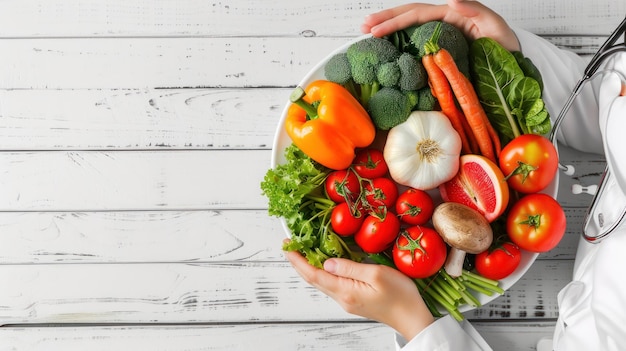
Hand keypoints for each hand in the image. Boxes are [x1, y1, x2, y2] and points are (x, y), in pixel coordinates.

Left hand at [284, 246, 434, 340]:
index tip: (287, 246)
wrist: (413, 318)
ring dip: (310, 267)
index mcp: (345, 291)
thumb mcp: (376, 274)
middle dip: (299, 262)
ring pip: (322, 282)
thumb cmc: (400, 296)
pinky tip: (325, 263)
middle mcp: (342, 298)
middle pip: (313, 279)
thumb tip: (327, 262)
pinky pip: (332, 284)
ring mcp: (347, 301)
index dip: (298, 260)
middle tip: (291, 245)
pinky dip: (323, 272)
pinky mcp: (354, 300)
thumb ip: (349, 268)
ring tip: (304, 250)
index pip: (313, 274)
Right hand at [361, 0, 520, 51]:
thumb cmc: (506, 45)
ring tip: (368, 33)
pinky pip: (416, 43)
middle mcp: (443, 22)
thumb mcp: (495, 25)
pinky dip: (399, 43)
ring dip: (388, 29)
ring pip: (409, 27)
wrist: (513, 64)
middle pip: (408, 16)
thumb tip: (450, 0)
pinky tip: (386, 48)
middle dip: (385, 20)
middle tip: (363, 28)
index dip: (394, 21)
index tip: (375, 29)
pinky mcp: (441, 50)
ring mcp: (441, 35)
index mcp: (451, 15)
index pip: (416, 14)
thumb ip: (474, 10)